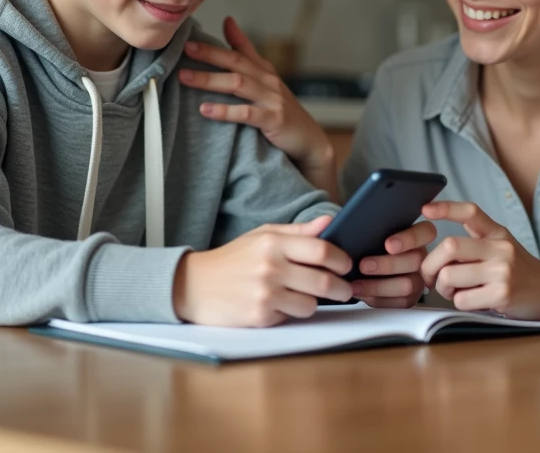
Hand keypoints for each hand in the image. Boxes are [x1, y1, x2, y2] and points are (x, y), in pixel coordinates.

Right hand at [173, 215, 352, 326]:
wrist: (192, 286)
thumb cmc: (232, 259)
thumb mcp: (261, 236)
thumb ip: (297, 231)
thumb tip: (330, 221)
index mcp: (273, 243)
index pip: (322, 250)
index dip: (342, 260)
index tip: (346, 265)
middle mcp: (270, 267)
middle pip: (324, 281)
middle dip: (342, 288)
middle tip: (345, 289)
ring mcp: (265, 294)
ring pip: (311, 304)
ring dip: (314, 303)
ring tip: (305, 296)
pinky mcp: (259, 317)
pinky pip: (290, 317)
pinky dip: (290, 313)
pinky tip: (279, 305)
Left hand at [179, 17, 335, 185]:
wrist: (310, 141)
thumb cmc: (283, 112)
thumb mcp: (267, 81)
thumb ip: (246, 52)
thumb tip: (228, 22)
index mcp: (265, 72)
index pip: (239, 52)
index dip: (216, 44)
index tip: (190, 37)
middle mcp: (269, 82)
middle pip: (236, 63)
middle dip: (210, 55)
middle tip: (185, 49)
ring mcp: (273, 100)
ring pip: (238, 84)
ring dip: (211, 80)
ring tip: (186, 77)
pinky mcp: (274, 120)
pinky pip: (246, 113)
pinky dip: (225, 111)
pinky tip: (205, 110)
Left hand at [351, 220, 438, 308]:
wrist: (364, 268)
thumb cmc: (371, 246)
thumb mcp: (375, 233)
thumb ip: (376, 230)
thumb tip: (360, 230)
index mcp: (419, 236)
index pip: (426, 232)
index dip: (409, 239)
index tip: (388, 245)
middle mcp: (423, 257)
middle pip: (415, 261)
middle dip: (387, 265)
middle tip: (363, 265)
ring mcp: (419, 279)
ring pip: (407, 285)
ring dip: (378, 286)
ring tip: (356, 284)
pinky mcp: (412, 298)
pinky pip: (400, 302)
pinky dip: (378, 299)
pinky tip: (361, 293)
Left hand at [420, 202, 539, 320]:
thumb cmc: (521, 272)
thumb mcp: (503, 246)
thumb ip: (477, 239)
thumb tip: (441, 240)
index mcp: (497, 234)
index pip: (471, 212)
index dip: (446, 208)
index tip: (425, 210)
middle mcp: (500, 248)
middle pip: (449, 247)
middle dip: (430, 265)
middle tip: (432, 278)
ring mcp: (502, 271)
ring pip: (449, 276)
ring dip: (444, 289)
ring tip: (456, 291)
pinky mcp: (502, 294)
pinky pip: (462, 299)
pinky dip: (460, 303)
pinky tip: (473, 302)